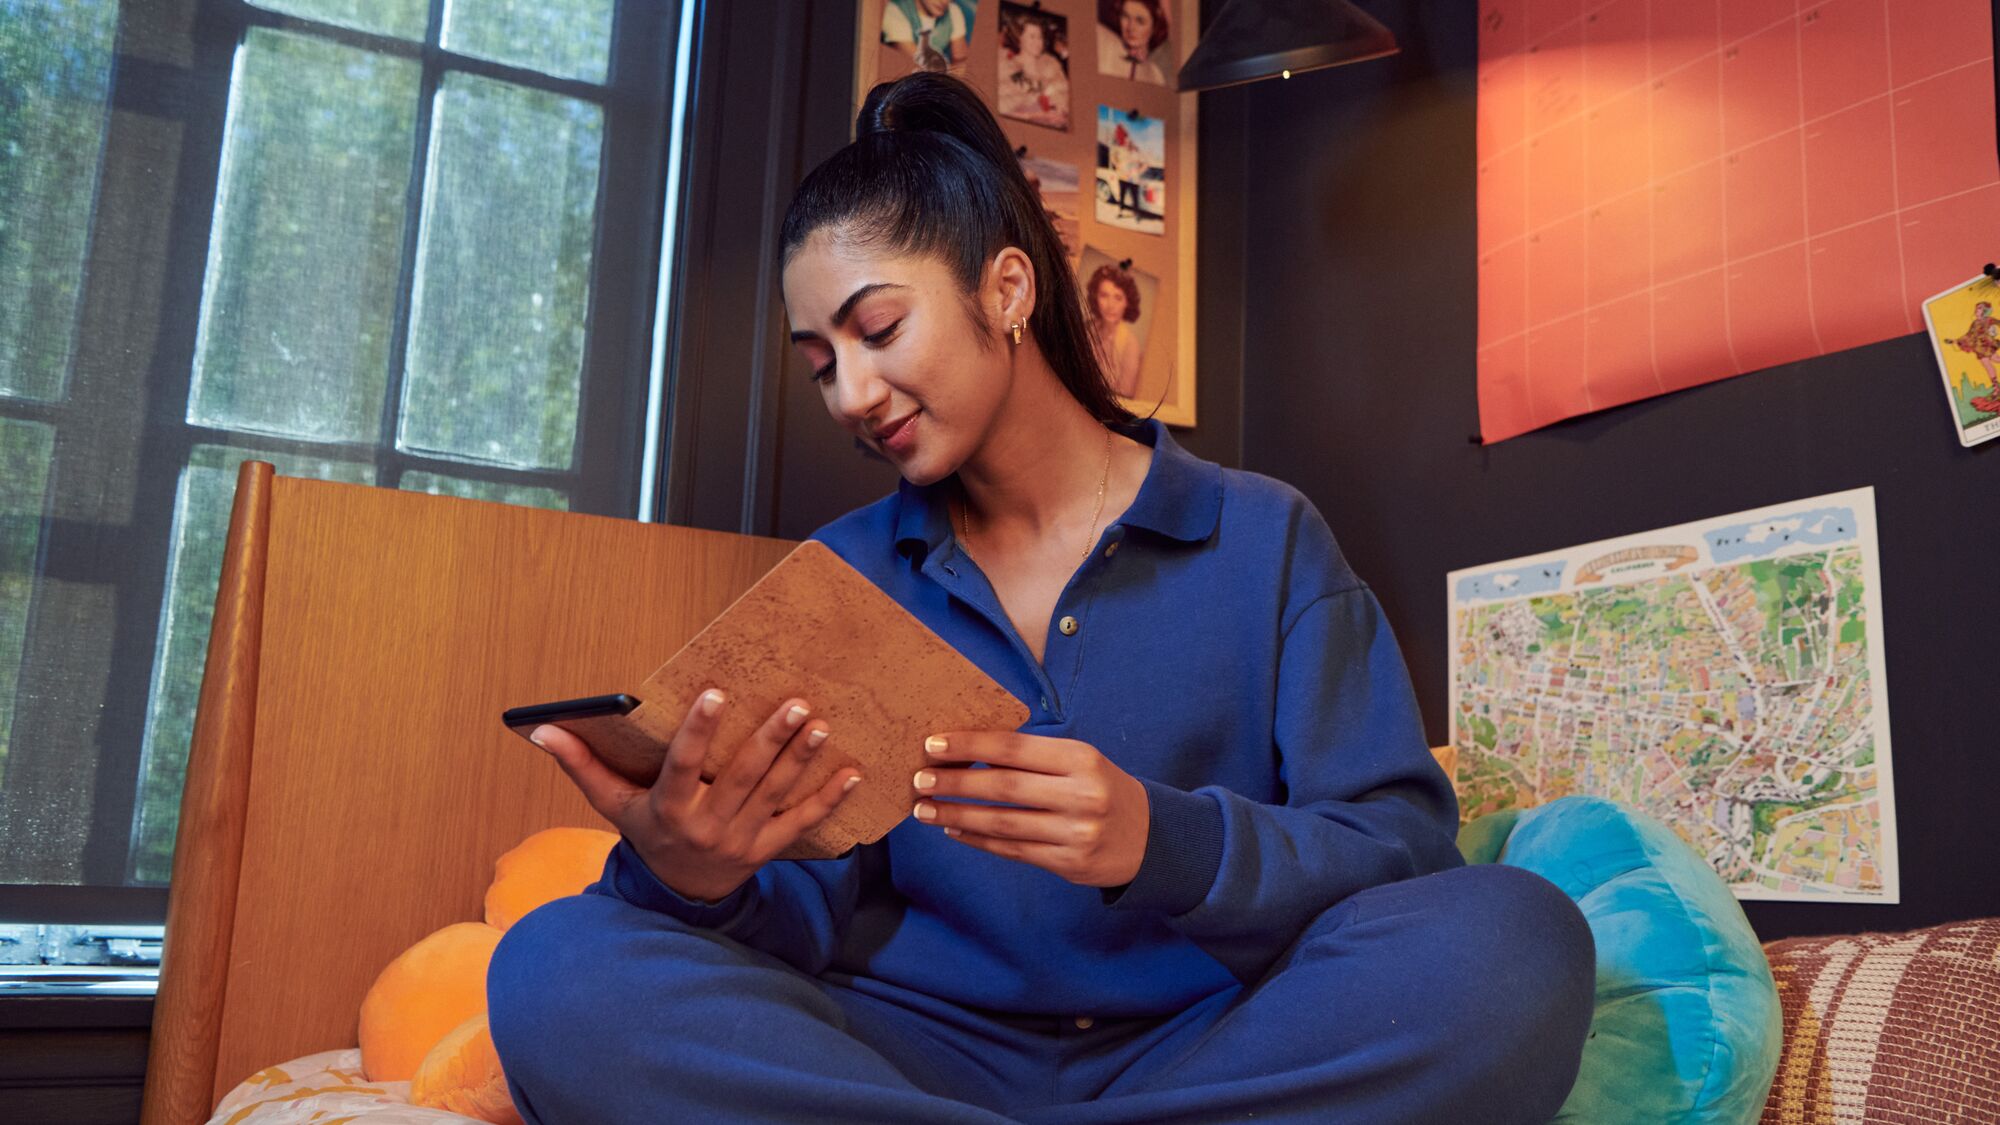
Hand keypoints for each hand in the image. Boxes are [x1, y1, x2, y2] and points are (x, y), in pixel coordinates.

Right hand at [530, 691, 859, 903]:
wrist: (679, 894)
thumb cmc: (646, 834)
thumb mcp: (612, 805)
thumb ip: (581, 766)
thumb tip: (541, 730)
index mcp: (668, 810)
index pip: (683, 767)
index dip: (699, 732)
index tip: (715, 693)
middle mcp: (708, 826)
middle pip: (742, 778)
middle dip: (770, 740)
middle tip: (795, 704)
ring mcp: (742, 840)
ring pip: (775, 795)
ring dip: (801, 760)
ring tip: (819, 724)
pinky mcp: (768, 849)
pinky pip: (802, 824)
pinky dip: (829, 800)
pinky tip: (853, 773)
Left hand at [911, 733, 1148, 886]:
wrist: (1151, 838)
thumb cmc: (1102, 789)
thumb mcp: (1080, 762)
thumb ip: (1033, 758)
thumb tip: (967, 752)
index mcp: (1082, 759)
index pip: (1015, 749)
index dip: (971, 746)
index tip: (934, 744)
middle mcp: (1082, 795)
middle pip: (1004, 787)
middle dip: (955, 783)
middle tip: (919, 779)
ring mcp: (1076, 833)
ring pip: (1003, 823)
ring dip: (957, 816)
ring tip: (925, 809)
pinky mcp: (1069, 864)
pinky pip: (1013, 850)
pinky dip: (979, 840)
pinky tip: (954, 830)